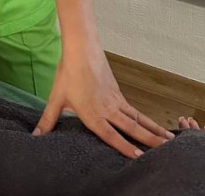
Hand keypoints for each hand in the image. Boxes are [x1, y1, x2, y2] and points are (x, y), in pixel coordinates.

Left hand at [32, 44, 173, 158]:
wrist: (81, 48)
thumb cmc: (68, 73)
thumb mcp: (56, 98)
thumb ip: (48, 120)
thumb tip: (36, 136)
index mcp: (92, 113)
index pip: (111, 134)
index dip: (124, 147)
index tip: (139, 158)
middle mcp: (108, 109)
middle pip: (131, 127)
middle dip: (149, 140)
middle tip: (166, 151)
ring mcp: (115, 100)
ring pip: (137, 118)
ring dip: (153, 129)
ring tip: (169, 140)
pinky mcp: (118, 93)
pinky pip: (134, 110)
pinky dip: (146, 119)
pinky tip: (153, 126)